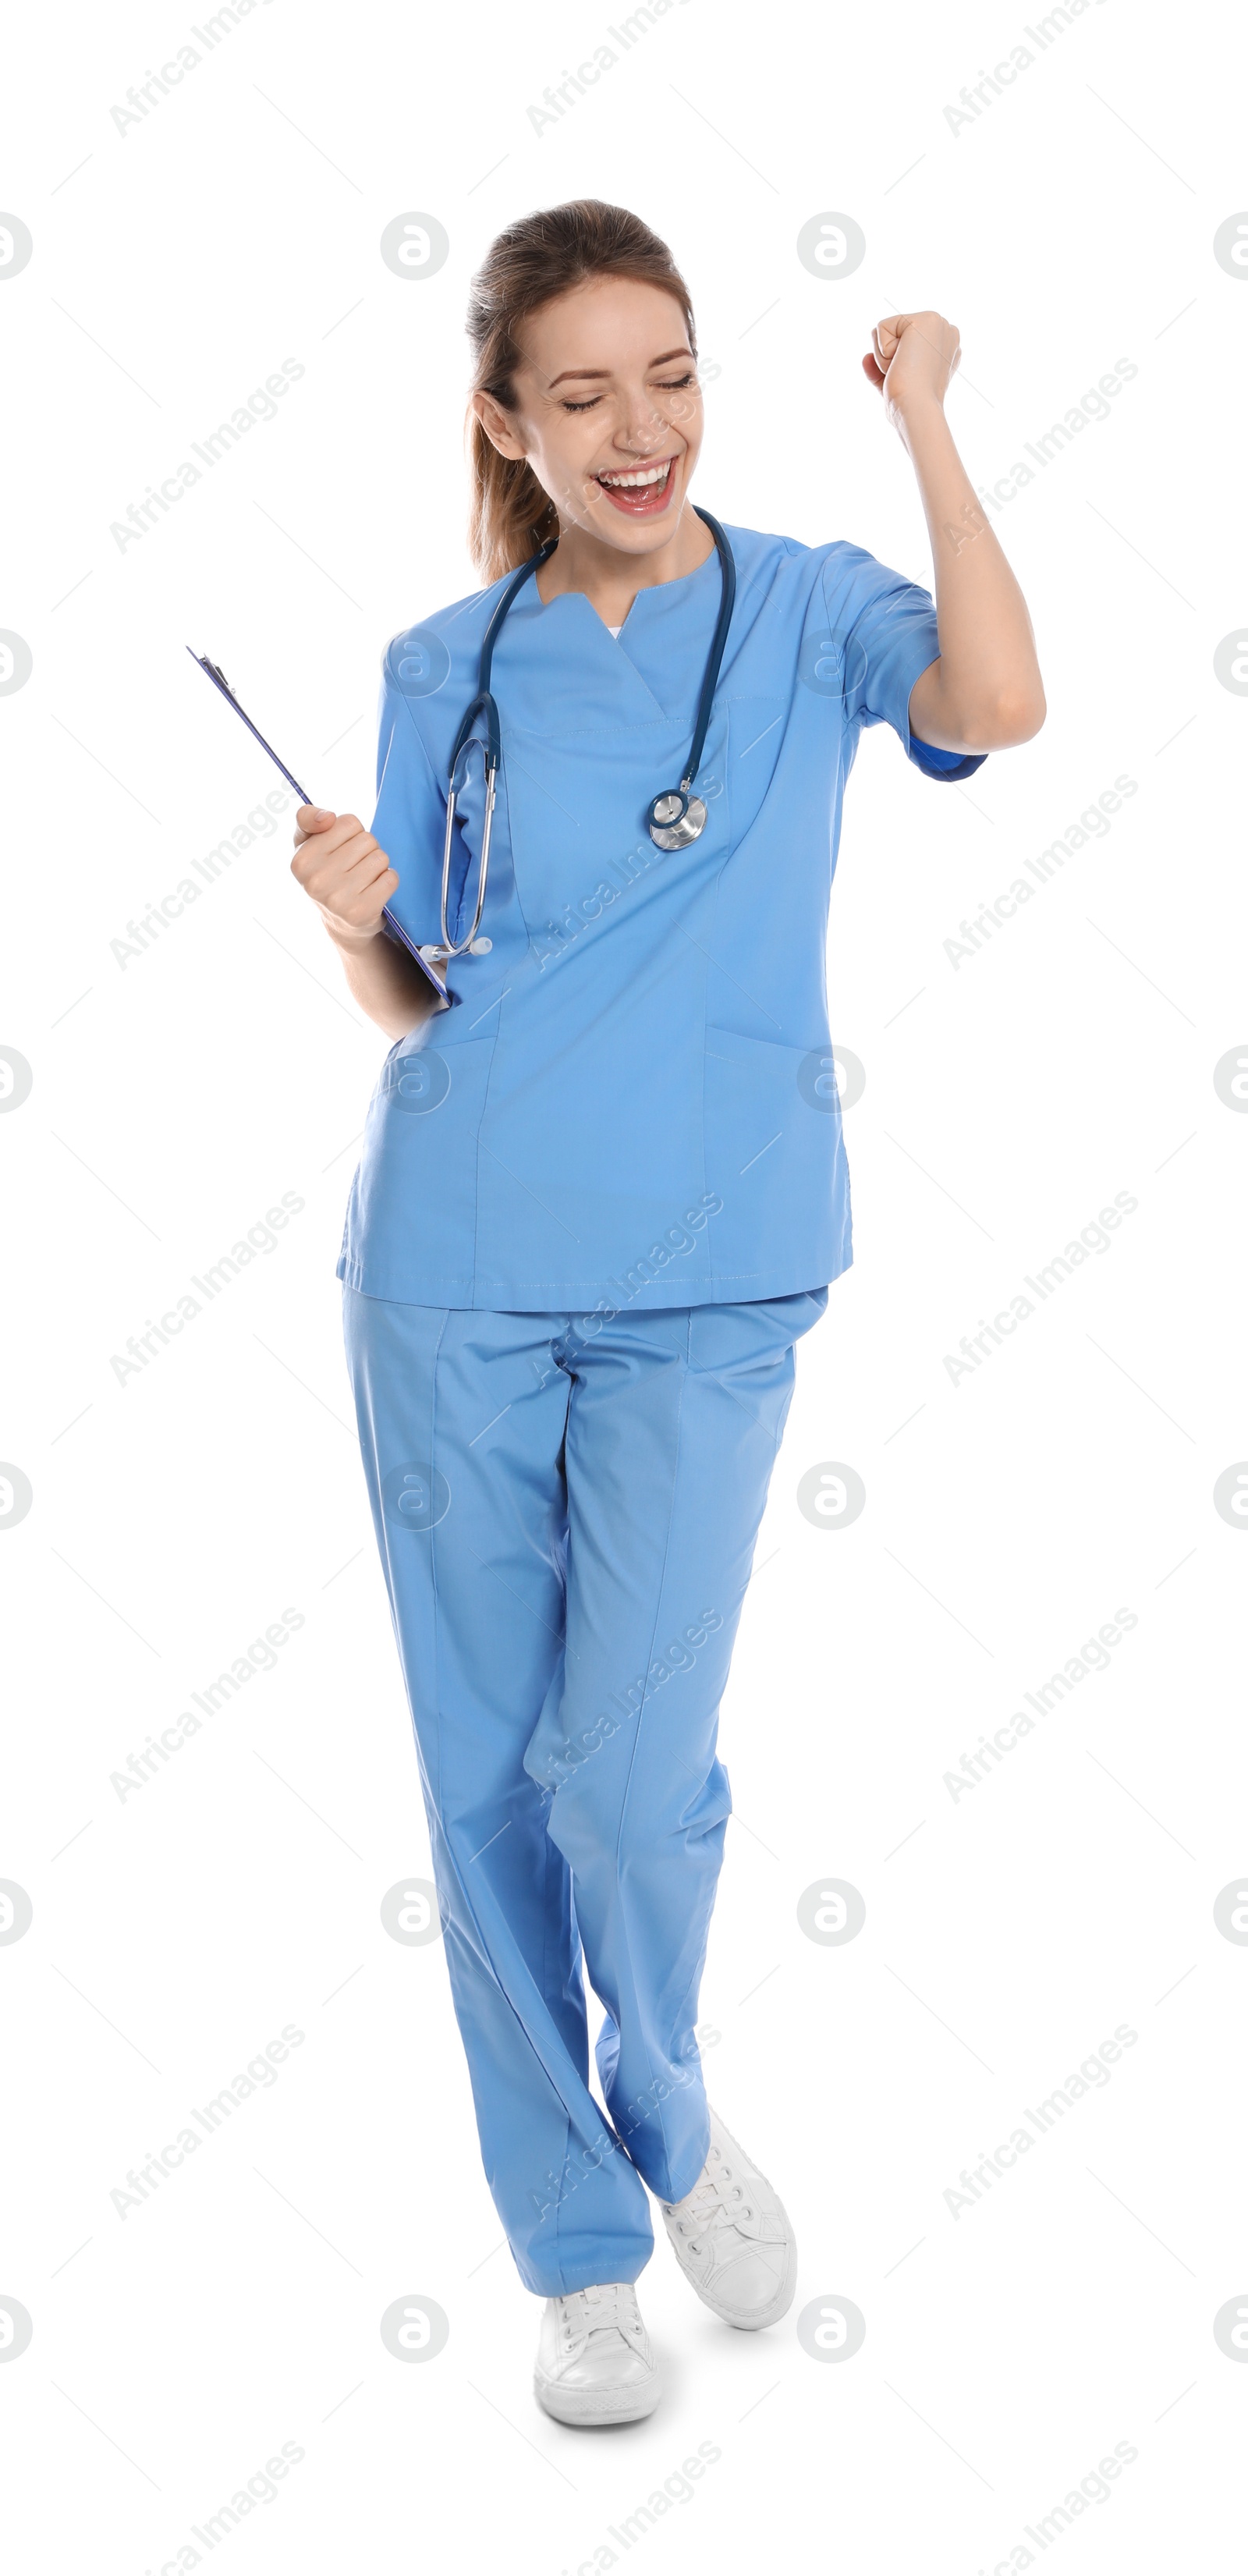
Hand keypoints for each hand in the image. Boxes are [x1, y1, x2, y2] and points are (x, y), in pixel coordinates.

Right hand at [291, 806, 398, 948]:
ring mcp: (337, 899)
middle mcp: (316, 880)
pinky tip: (375, 890)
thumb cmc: (326, 874)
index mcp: (301, 860)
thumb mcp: (308, 844)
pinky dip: (388, 880)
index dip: (351, 833)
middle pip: (367, 839)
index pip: (349, 822)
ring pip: (380, 858)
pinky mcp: (360, 912)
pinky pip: (391, 878)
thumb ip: (307, 819)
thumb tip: (327, 818)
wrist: (341, 923)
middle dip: (367, 849)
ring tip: (364, 879)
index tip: (340, 850)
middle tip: (355, 867)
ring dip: (378, 865)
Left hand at [862, 311, 960, 429]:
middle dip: (889, 358)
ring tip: (906, 371)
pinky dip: (882, 352)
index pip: (902, 343)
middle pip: (893, 333)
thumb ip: (879, 371)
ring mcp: (938, 323)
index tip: (911, 379)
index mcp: (943, 347)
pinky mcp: (924, 320)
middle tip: (907, 376)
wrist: (917, 410)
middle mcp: (945, 331)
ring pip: (885, 330)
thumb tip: (866, 357)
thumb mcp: (894, 385)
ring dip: (884, 357)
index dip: (895, 363)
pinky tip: (901, 362)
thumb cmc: (910, 406)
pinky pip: (881, 328)